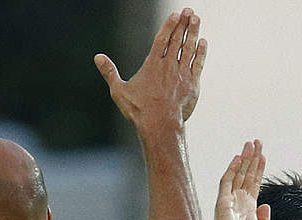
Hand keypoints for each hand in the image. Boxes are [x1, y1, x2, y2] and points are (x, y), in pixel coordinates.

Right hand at [95, 8, 206, 130]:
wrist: (160, 125)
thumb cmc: (139, 110)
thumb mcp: (119, 91)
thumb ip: (110, 72)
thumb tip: (97, 57)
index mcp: (152, 65)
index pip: (162, 39)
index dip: (169, 25)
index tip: (176, 15)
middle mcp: (169, 66)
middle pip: (177, 40)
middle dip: (184, 24)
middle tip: (189, 11)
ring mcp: (182, 74)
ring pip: (189, 48)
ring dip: (193, 33)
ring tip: (197, 19)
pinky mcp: (192, 84)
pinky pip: (198, 64)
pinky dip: (201, 52)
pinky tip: (203, 42)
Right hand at [212, 140, 269, 219]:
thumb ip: (264, 219)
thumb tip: (266, 206)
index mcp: (248, 207)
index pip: (254, 183)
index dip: (258, 169)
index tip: (263, 155)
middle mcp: (239, 201)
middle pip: (246, 174)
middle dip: (252, 158)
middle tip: (257, 142)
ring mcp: (230, 200)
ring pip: (238, 174)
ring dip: (244, 159)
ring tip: (250, 144)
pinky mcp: (223, 202)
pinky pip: (227, 182)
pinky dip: (232, 169)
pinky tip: (238, 158)